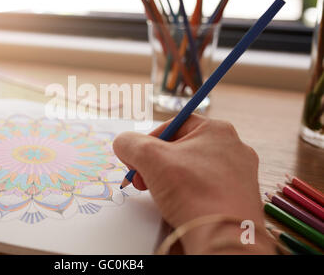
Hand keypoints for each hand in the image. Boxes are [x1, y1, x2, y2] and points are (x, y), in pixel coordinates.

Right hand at [113, 115, 274, 253]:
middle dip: (156, 164)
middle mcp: (232, 148)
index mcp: (217, 130)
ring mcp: (238, 173)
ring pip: (192, 169)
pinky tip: (179, 205)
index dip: (150, 140)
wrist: (223, 236)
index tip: (138, 158)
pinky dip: (188, 194)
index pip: (173, 125)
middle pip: (182, 148)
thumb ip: (130, 143)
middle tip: (143, 179)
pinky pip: (205, 187)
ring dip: (169, 179)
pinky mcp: (237, 196)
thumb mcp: (150, 158)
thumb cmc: (194, 193)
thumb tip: (123, 144)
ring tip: (160, 194)